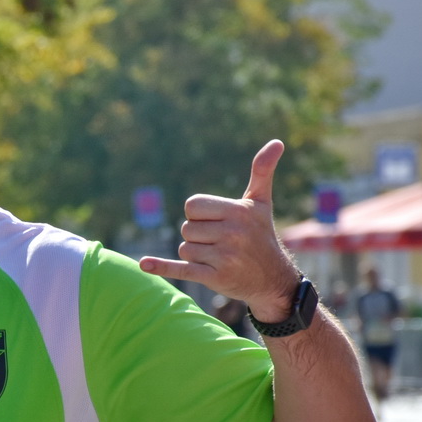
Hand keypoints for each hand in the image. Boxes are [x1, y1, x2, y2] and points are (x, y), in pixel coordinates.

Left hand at [139, 140, 301, 322]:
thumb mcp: (261, 203)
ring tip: (219, 258)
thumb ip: (262, 171)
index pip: (192, 206)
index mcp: (238, 211)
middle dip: (198, 237)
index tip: (217, 223)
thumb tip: (276, 142)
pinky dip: (162, 267)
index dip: (198, 215)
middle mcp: (232, 233)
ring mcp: (224, 257)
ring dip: (195, 255)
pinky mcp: (215, 278)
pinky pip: (181, 269)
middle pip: (187, 228)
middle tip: (221, 244)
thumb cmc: (261, 236)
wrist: (273, 280)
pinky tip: (144, 264)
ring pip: (184, 249)